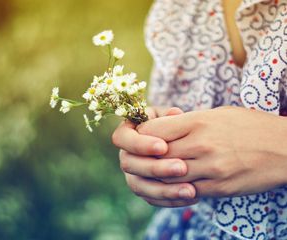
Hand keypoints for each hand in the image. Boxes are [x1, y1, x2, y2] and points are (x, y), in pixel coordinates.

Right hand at [112, 106, 197, 206]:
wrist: (182, 142)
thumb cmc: (174, 124)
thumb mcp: (173, 116)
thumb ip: (171, 117)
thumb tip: (174, 114)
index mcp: (128, 132)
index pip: (121, 138)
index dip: (140, 144)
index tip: (164, 146)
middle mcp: (126, 154)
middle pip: (129, 164)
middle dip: (155, 167)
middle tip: (181, 167)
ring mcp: (133, 173)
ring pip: (139, 186)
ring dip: (164, 189)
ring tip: (191, 190)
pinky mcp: (144, 189)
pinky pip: (151, 199)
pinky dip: (170, 199)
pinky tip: (192, 196)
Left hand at [137, 106, 286, 197]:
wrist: (284, 147)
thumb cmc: (249, 125)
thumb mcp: (217, 114)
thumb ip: (187, 122)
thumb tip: (161, 129)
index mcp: (198, 122)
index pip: (154, 130)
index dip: (142, 135)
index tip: (142, 137)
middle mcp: (201, 145)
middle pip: (156, 156)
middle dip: (144, 157)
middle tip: (141, 157)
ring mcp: (210, 169)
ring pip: (167, 177)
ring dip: (156, 176)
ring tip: (153, 172)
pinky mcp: (219, 187)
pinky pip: (185, 192)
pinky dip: (173, 190)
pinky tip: (171, 185)